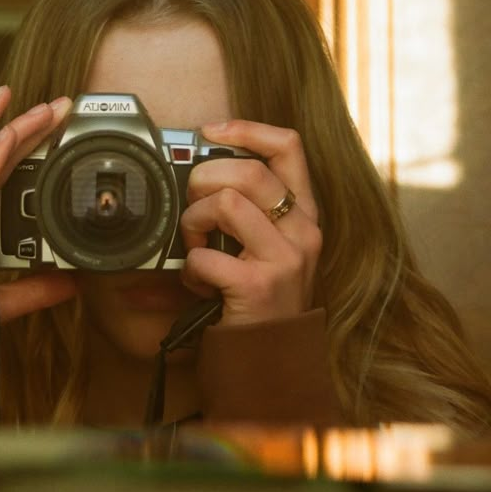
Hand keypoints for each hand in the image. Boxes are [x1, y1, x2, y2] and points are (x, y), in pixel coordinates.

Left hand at [179, 120, 321, 326]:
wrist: (271, 363)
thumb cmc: (260, 299)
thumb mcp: (267, 247)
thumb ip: (247, 209)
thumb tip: (198, 167)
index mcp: (303, 214)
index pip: (288, 146)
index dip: (246, 128)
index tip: (210, 130)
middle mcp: (303, 231)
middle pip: (248, 169)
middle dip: (203, 179)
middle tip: (192, 204)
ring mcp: (286, 258)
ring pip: (225, 202)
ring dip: (193, 221)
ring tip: (194, 245)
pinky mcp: (260, 286)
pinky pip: (204, 255)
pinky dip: (189, 268)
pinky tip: (198, 283)